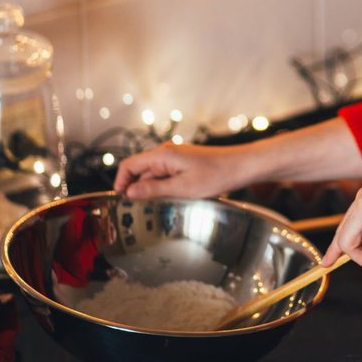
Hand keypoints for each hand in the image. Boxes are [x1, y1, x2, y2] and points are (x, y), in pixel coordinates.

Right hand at [113, 142, 243, 198]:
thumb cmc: (217, 175)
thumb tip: (130, 191)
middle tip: (138, 209)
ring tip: (158, 206)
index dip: (120, 182)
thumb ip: (154, 189)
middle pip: (141, 170)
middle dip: (137, 188)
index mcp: (162, 155)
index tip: (120, 199)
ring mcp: (177, 157)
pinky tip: (174, 199)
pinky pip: (168, 175)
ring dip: (153, 189)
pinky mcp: (186, 163)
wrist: (242, 166)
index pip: (129, 164)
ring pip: (155, 174)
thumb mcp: (182, 187)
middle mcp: (167, 153)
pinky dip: (166, 186)